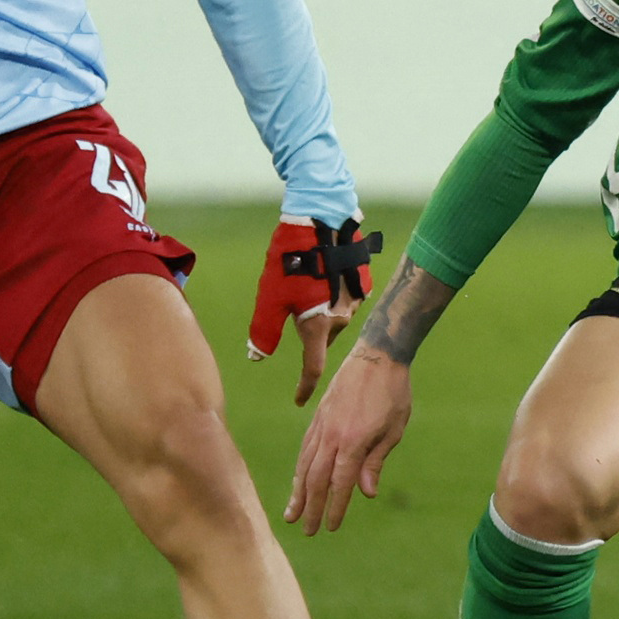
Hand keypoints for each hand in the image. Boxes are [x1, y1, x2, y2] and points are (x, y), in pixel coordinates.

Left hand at [245, 217, 378, 404]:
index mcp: (318, 326)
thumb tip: (256, 356)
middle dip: (307, 329)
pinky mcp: (362, 283)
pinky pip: (344, 299)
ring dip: (319, 309)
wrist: (322, 217)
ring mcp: (355, 301)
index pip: (312, 368)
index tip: (298, 400)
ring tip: (305, 280)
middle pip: (321, 337)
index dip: (304, 387)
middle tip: (290, 301)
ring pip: (333, 317)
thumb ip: (264, 331)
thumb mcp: (270, 297)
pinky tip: (321, 272)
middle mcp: (341, 318)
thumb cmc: (292, 258)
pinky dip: (331, 294)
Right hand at [285, 348, 409, 536]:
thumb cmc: (393, 393)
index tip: (330, 527)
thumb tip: (365, 493)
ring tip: (291, 513)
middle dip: (310, 506)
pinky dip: (299, 468)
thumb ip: (376, 462)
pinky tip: (298, 481)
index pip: (340, 483)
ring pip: (304, 464)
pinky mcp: (318, 416)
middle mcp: (332, 435)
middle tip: (307, 531)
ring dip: (298, 491)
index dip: (335, 507)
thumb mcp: (394, 429)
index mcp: (354, 440)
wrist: (377, 354)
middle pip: (316, 478)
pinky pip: (305, 448)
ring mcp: (321, 424)